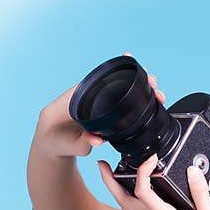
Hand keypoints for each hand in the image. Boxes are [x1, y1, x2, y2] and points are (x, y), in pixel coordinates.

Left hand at [33, 52, 165, 158]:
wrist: (51, 144)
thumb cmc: (56, 141)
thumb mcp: (67, 145)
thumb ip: (81, 143)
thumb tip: (97, 141)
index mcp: (77, 97)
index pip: (101, 79)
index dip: (120, 73)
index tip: (132, 63)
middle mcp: (89, 97)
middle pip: (117, 84)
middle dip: (137, 81)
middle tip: (153, 83)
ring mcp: (98, 106)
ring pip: (122, 93)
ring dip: (141, 92)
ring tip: (157, 95)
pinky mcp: (104, 116)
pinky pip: (122, 104)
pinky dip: (137, 102)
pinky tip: (151, 102)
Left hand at [97, 155, 209, 209]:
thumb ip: (201, 193)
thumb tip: (192, 171)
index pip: (142, 191)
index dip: (143, 170)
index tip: (153, 159)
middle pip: (123, 201)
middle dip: (110, 182)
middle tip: (104, 165)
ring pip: (126, 209)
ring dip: (116, 192)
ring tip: (115, 175)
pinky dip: (129, 201)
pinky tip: (135, 194)